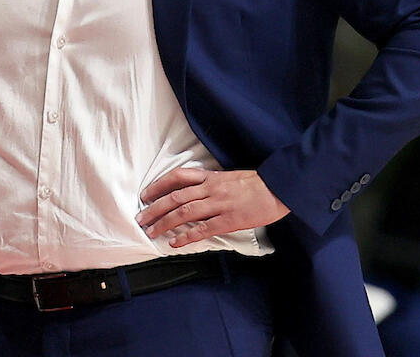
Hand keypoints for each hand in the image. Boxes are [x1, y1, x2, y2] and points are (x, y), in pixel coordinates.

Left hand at [136, 168, 289, 247]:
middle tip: (140, 218)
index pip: (178, 176)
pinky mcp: (229, 220)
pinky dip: (187, 236)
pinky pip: (203, 229)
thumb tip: (196, 192)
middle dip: (155, 208)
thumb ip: (212, 183)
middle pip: (175, 197)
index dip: (159, 185)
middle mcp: (211, 188)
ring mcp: (219, 204)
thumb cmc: (258, 183)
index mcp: (212, 176)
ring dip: (165, 223)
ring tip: (151, 232)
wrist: (279, 188)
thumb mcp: (231, 177)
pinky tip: (175, 243)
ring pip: (184, 213)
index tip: (146, 194)